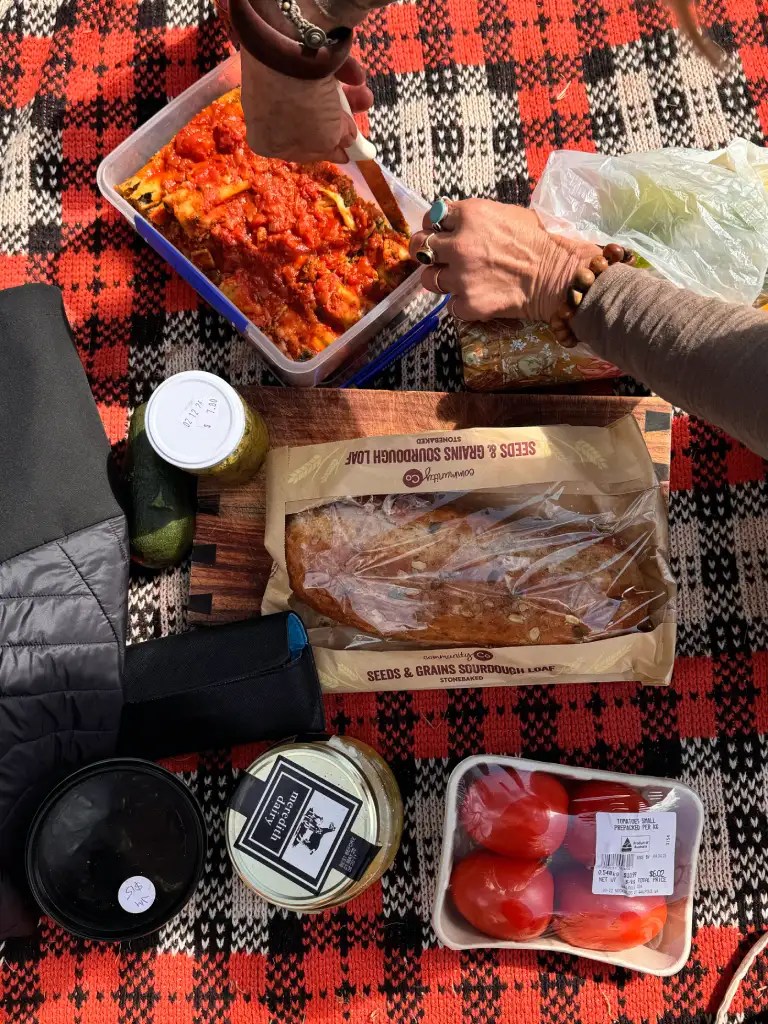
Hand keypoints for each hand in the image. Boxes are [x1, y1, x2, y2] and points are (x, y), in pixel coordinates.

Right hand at [240, 51, 372, 161]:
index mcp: (268, 140)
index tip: (349, 152)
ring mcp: (274, 79)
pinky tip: (355, 75)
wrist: (287, 54)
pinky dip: (338, 71)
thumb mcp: (325, 138)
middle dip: (340, 121)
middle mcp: (266, 111)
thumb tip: (346, 138)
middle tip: (359, 123)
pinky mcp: (287, 52)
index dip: (327, 150)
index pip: (301, 151)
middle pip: (311, 119)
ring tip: (366, 97)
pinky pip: (317, 66)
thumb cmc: (304, 110)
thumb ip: (338, 142)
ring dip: (347, 97)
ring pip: (316, 92)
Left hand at [409, 199, 599, 322]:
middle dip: (424, 251)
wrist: (557, 275)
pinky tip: (478, 297)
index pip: (432, 217)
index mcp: (470, 215)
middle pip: (420, 247)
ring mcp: (461, 276)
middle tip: (434, 257)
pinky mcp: (468, 303)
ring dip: (440, 279)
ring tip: (459, 279)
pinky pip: (450, 305)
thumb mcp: (506, 213)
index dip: (434, 226)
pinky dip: (461, 303)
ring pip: (429, 279)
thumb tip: (453, 222)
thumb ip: (474, 217)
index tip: (439, 233)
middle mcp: (460, 244)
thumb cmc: (538, 241)